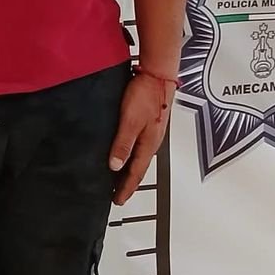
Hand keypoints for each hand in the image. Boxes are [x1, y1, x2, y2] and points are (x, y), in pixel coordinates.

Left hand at [108, 74, 173, 205]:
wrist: (158, 74)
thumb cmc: (147, 94)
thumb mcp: (130, 120)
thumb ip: (123, 144)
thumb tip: (116, 166)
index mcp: (148, 145)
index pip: (136, 173)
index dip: (126, 188)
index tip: (117, 200)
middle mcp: (152, 142)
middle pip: (139, 168)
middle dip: (128, 183)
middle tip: (117, 194)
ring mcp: (152, 132)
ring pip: (139, 158)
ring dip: (130, 170)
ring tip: (119, 178)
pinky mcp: (149, 123)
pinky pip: (139, 146)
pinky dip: (131, 155)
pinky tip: (125, 152)